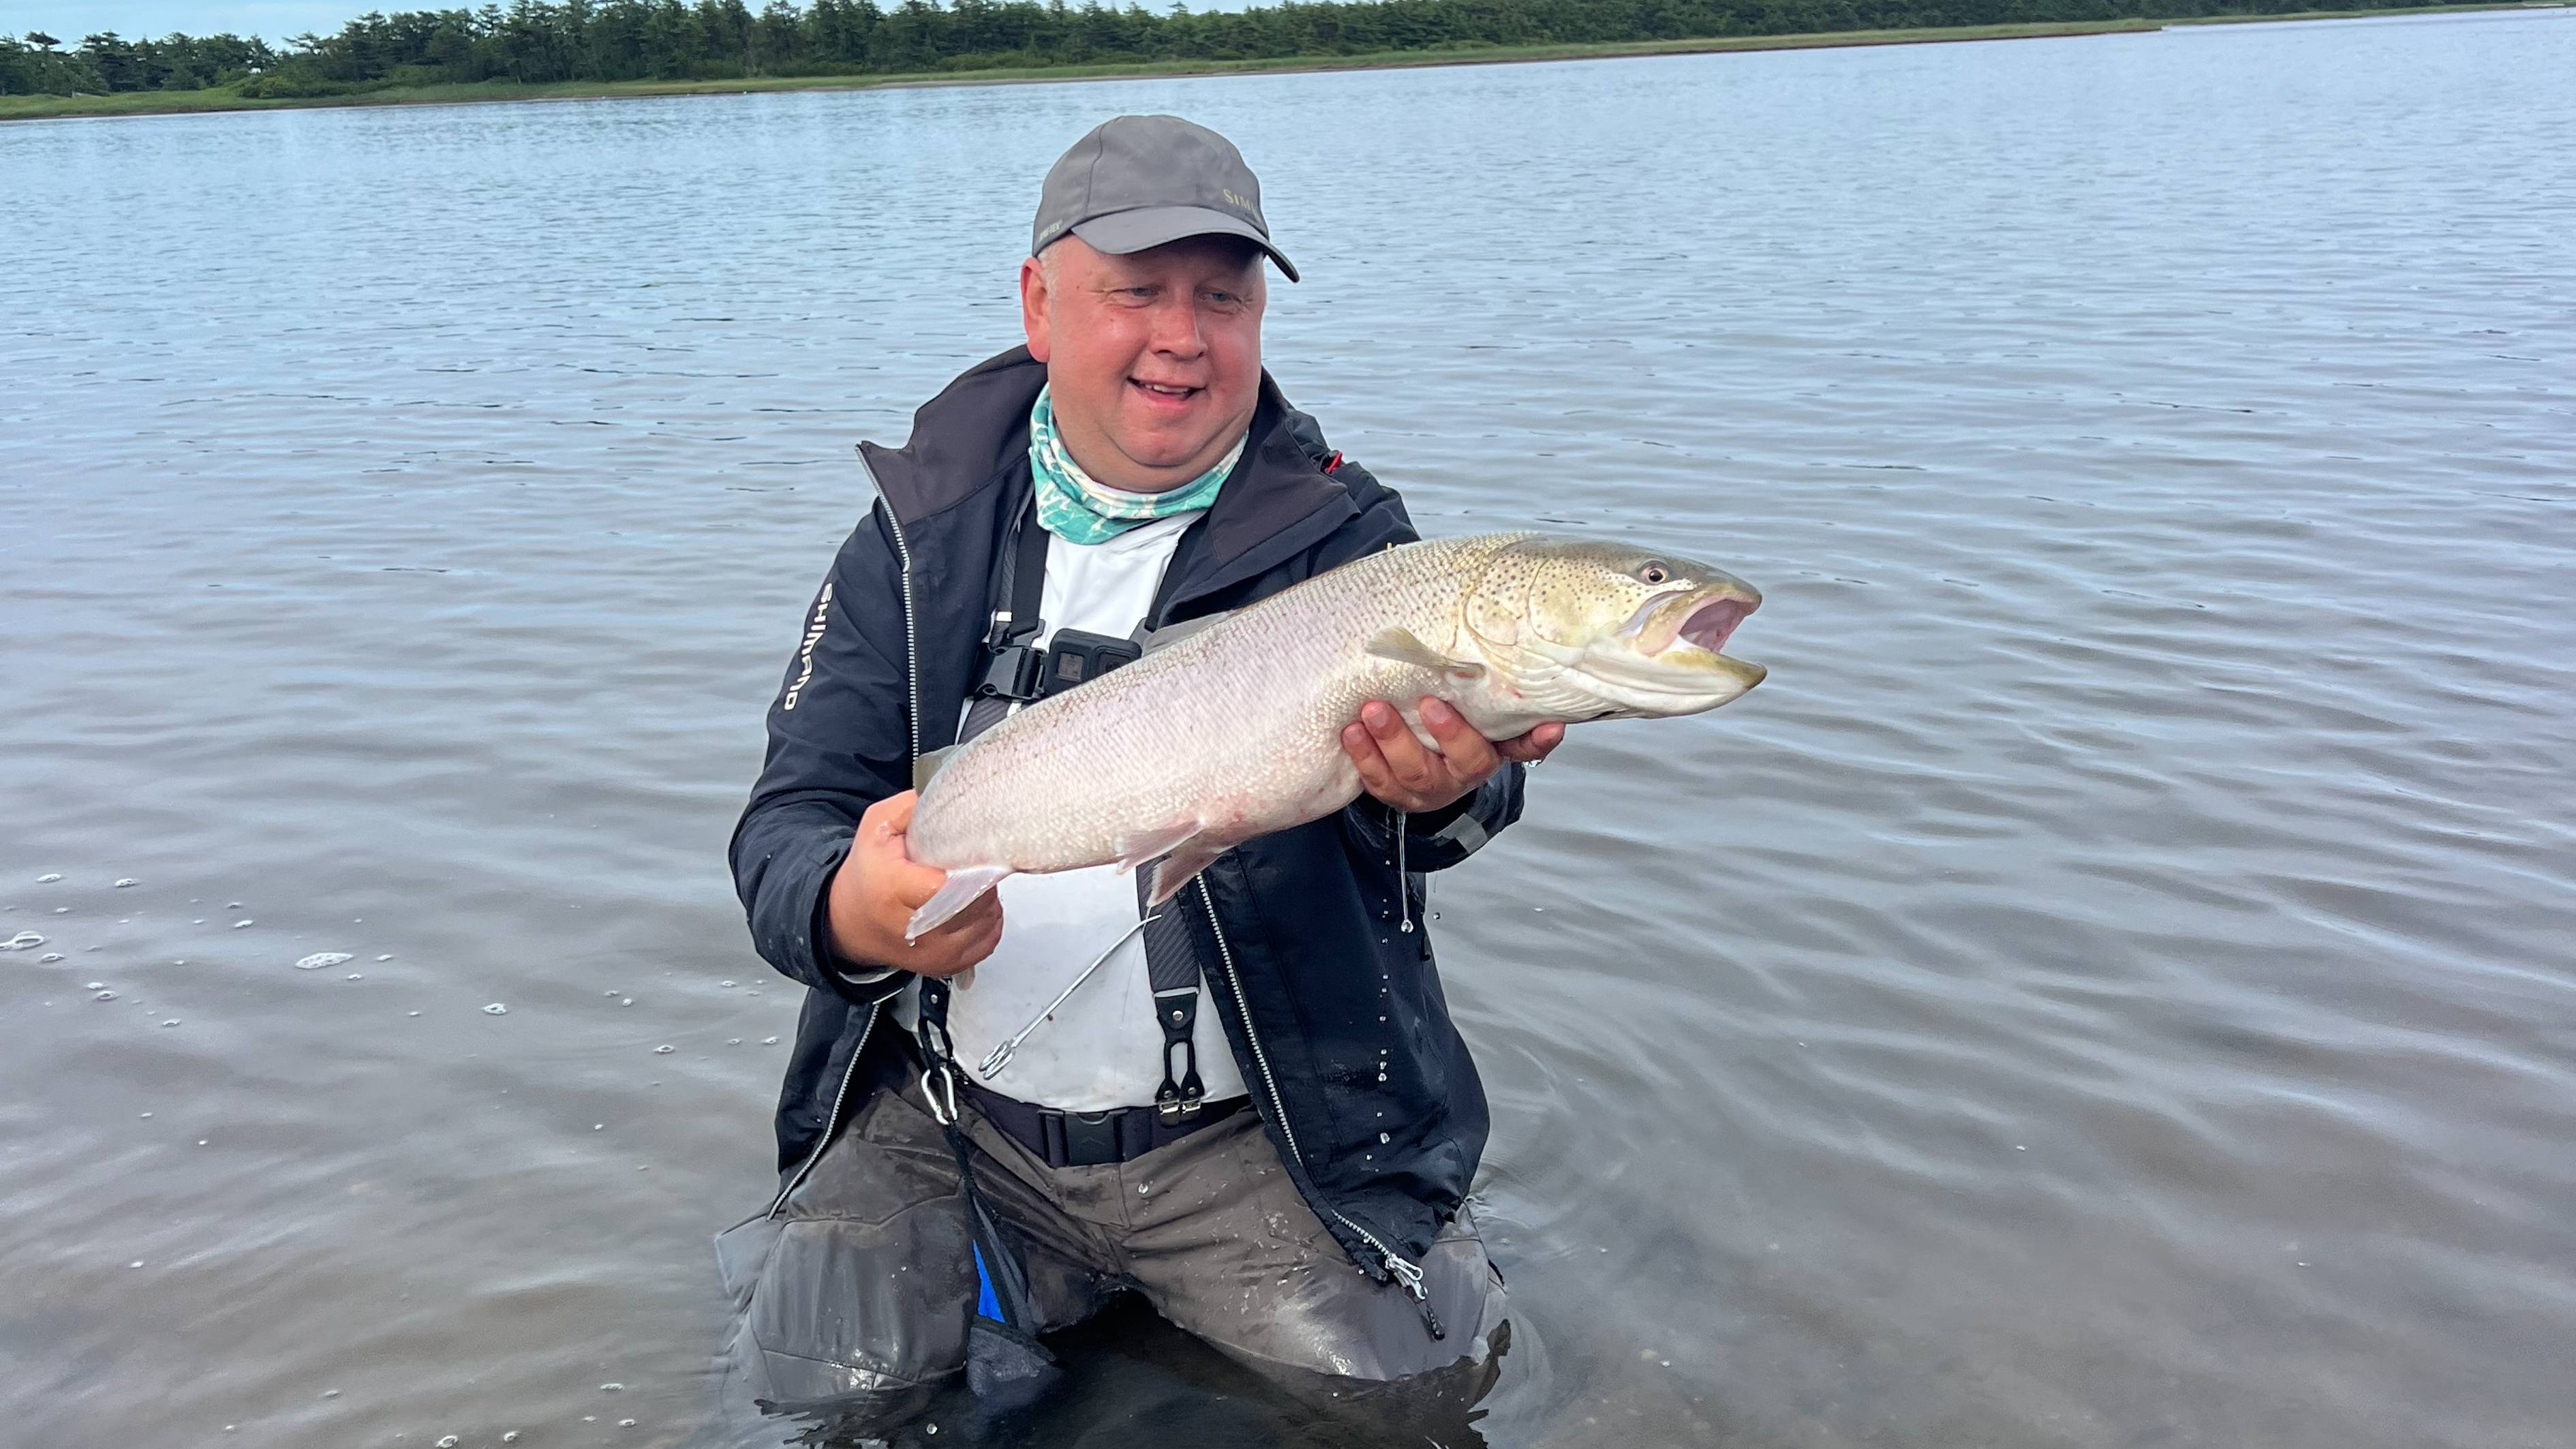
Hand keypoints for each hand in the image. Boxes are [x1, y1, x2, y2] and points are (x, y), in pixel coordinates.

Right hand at [823, 791, 1001, 978]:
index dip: (968, 867)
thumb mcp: (877, 826)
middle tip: (974, 865)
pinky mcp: (944, 966)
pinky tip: (973, 907)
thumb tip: (957, 797)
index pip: (947, 886)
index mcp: (892, 888)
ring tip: (970, 884)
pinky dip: (988, 922)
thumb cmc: (868, 872)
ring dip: (988, 901)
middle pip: (973, 905)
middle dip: (981, 880)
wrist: (848, 921)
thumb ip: (914, 807)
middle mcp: (912, 929)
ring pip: (985, 924)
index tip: (974, 852)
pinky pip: (986, 942)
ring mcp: (931, 953)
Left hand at [1341, 697, 1563, 813]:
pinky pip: (1379, 782)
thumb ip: (1492, 697)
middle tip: (1429, 703)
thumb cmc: (1446, 730)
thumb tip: (1516, 668)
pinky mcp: (1395, 794)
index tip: (1549, 726)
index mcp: (1492, 750)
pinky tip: (1351, 732)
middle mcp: (1464, 773)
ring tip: (1373, 711)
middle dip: (1448, 733)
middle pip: (1465, 761)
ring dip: (1392, 741)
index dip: (1537, 740)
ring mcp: (1429, 788)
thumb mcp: (1472, 715)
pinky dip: (1363, 757)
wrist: (1416, 769)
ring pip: (1415, 773)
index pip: (1522, 746)